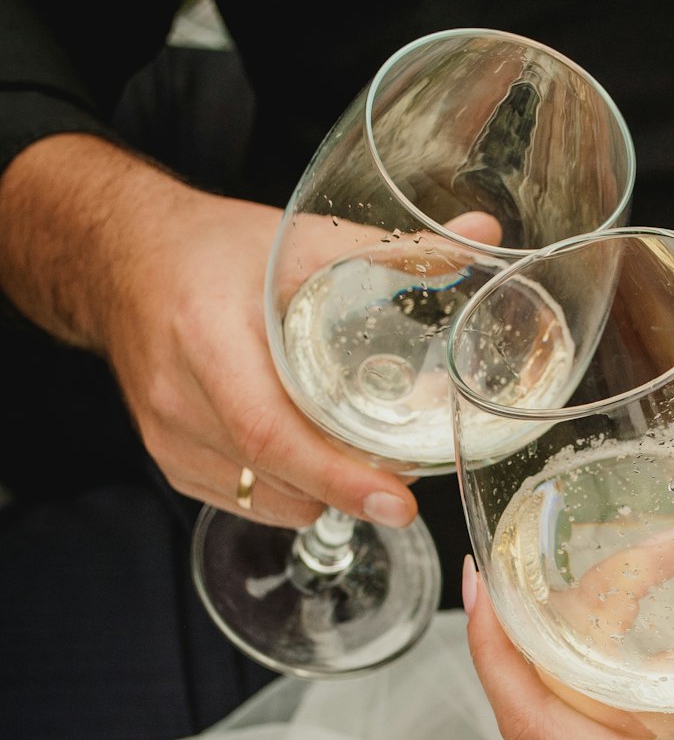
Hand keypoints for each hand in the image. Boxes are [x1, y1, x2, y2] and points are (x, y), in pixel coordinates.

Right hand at [0, 133, 499, 524]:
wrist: (123, 261)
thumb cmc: (212, 250)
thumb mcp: (301, 239)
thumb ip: (394, 249)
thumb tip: (484, 241)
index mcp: (208, 334)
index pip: (271, 430)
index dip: (338, 476)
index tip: (397, 500)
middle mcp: (179, 393)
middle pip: (276, 475)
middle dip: (349, 488)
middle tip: (404, 481)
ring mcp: (167, 434)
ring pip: (265, 498)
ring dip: (321, 494)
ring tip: (361, 463)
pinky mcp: (167, 459)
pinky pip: (243, 500)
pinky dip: (289, 494)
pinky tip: (313, 464)